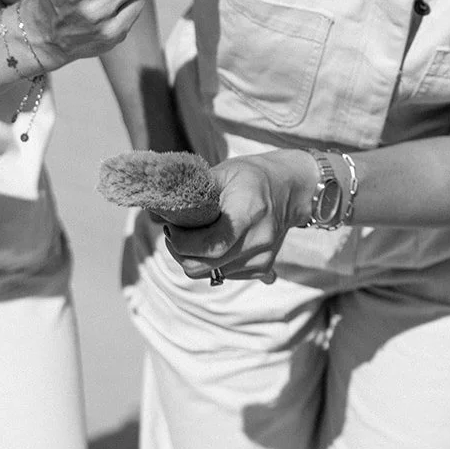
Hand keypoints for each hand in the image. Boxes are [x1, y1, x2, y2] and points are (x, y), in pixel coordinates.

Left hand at [164, 150, 317, 283]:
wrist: (291, 189)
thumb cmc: (253, 176)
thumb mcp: (224, 172)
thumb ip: (193, 191)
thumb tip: (157, 208)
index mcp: (248, 213)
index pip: (210, 245)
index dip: (182, 243)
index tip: (171, 228)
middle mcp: (258, 241)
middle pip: (206, 266)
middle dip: (181, 254)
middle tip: (174, 234)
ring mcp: (262, 259)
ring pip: (212, 274)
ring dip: (195, 259)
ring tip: (193, 237)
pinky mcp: (262, 268)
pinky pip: (225, 275)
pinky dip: (212, 263)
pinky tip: (212, 243)